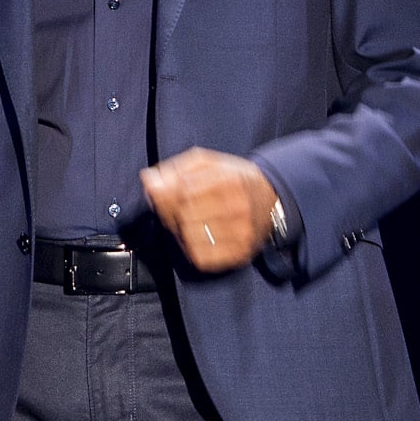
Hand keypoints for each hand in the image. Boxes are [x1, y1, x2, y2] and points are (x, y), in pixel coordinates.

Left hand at [140, 148, 277, 272]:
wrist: (271, 200)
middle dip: (172, 211)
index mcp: (229, 179)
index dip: (165, 193)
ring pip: (189, 236)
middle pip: (184, 213)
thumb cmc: (233, 179)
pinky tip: (200, 236)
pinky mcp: (240, 253)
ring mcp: (241, 232)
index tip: (163, 193)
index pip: (183, 189)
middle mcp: (237, 206)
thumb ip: (176, 169)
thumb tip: (148, 180)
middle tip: (179, 209)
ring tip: (191, 222)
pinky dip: (192, 247)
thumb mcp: (209, 163)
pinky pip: (200, 257)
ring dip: (181, 230)